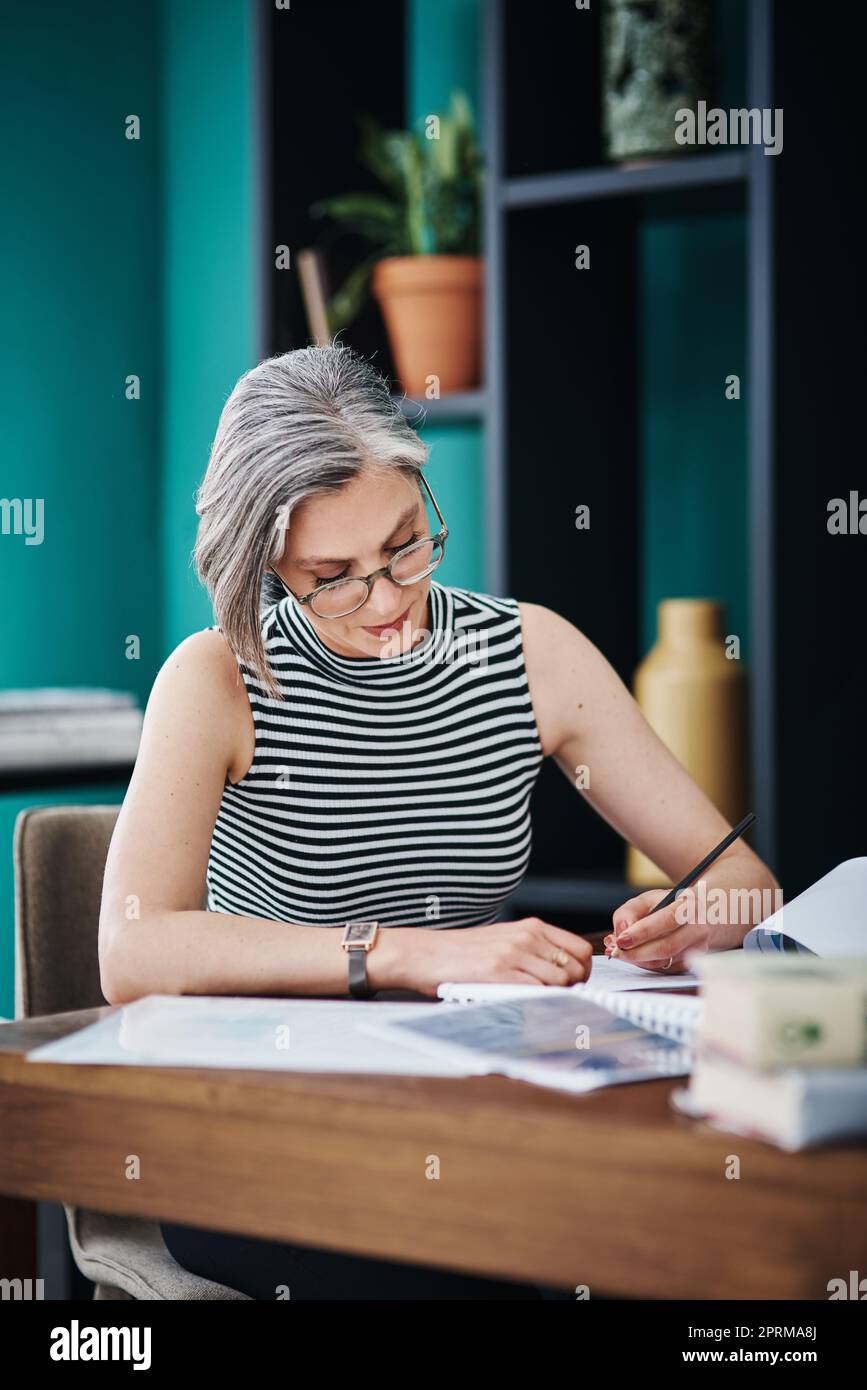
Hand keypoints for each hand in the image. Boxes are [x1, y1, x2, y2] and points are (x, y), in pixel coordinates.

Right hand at [381, 919, 592, 998]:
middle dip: (576, 987)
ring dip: (557, 996)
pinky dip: (539, 1000)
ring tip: (541, 1003)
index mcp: (530, 927)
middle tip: (561, 999)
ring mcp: (513, 954)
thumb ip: (533, 951)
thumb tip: (564, 974)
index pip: (580, 949)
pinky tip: (528, 1004)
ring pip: (560, 980)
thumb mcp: (504, 940)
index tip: (576, 985)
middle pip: (576, 967)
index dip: (585, 971)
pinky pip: (536, 990)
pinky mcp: (498, 973)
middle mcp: (526, 937)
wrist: (426, 954)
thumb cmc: (463, 952)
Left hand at [603, 889, 709, 973]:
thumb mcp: (648, 899)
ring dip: (638, 960)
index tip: (621, 940)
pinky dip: (645, 964)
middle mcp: (697, 928)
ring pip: (664, 961)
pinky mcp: (691, 963)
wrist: (699, 915)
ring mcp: (697, 948)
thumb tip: (621, 932)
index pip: (666, 920)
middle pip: (666, 947)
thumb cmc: (669, 906)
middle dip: (636, 953)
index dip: (642, 933)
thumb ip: (629, 912)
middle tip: (615, 952)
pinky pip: (664, 969)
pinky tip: (633, 956)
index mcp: (687, 906)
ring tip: (619, 952)